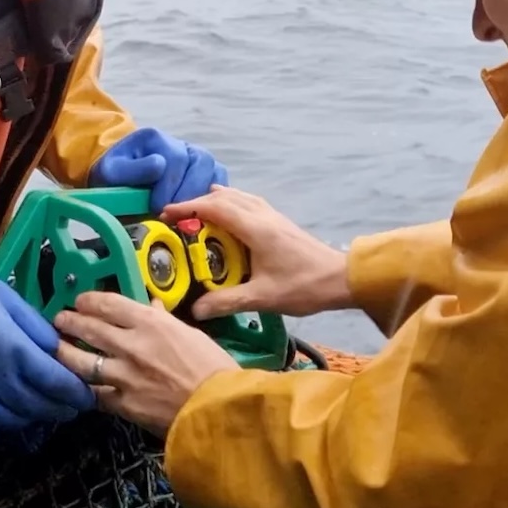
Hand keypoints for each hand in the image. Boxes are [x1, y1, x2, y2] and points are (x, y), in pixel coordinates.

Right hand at [0, 231, 95, 442]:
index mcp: (15, 351)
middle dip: (60, 410)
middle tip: (71, 408)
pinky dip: (1, 427)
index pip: (58, 385)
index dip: (78, 395)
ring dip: (33, 418)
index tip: (88, 397)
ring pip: (14, 422)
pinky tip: (8, 417)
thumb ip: (37, 328)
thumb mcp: (8, 299)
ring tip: (41, 411)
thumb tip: (58, 351)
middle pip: (39, 408)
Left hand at [52, 291, 237, 435]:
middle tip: (59, 320)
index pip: (107, 304)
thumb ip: (165, 321)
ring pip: (81, 362)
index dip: (88, 301)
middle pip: (88, 328)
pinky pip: (95, 394)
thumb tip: (152, 307)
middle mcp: (131, 345)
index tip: (80, 301)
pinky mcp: (122, 404)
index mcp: (150, 323)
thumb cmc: (214, 368)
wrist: (219, 410)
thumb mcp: (191, 335)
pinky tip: (76, 384)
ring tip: (56, 348)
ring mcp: (123, 376)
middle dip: (69, 322)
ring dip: (65, 353)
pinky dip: (85, 388)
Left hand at [90, 127, 227, 212]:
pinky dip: (215, 198)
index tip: (157, 207)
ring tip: (186, 217)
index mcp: (157, 139)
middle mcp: (181, 145)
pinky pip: (220, 182)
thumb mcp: (112, 171)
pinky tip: (199, 215)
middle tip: (174, 215)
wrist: (117, 179)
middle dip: (188, 192)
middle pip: (201, 162)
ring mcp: (195, 158)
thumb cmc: (115, 176)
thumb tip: (160, 166)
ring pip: (215, 171)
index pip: (175, 158)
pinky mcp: (204, 174)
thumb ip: (132, 168)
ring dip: (203, 197)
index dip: (169, 186)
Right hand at [161, 185, 351, 318]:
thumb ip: (227, 302)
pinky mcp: (280, 222)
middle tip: (176, 218)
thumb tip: (195, 310)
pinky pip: (248, 204)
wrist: (342, 279)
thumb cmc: (304, 286)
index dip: (188, 207)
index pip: (215, 208)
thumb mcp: (263, 298)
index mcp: (255, 228)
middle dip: (197, 203)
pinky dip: (231, 204)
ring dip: (215, 201)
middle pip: (224, 197)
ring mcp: (273, 216)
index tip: (165, 214)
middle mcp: (262, 215)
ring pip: (238, 197)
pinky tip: (227, 218)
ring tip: (196, 214)